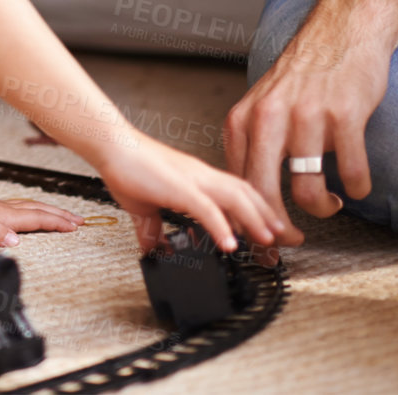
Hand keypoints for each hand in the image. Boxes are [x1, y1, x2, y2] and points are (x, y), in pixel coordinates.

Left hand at [0, 188, 80, 246]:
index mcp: (4, 215)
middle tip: (80, 220)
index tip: (75, 226)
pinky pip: (23, 209)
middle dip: (61, 215)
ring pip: (32, 207)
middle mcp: (5, 210)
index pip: (37, 218)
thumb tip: (15, 240)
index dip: (57, 222)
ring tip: (65, 216)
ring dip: (50, 211)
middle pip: (39, 210)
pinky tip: (34, 214)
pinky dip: (35, 211)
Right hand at [94, 138, 285, 252]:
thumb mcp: (144, 207)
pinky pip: (205, 207)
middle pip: (246, 193)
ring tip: (269, 241)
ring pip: (235, 197)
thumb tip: (155, 250)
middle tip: (286, 240)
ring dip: (255, 220)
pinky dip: (221, 226)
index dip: (259, 212)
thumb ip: (154, 229)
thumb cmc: (127, 167)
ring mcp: (192, 179)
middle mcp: (201, 175)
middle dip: (269, 216)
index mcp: (198, 178)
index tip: (272, 233)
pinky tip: (229, 243)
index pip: (238, 193)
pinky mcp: (178, 187)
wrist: (111, 146)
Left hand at [225, 29, 388, 238]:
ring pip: (308, 191)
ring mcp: (307, 117)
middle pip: (263, 193)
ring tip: (330, 204)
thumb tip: (247, 195)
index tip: (262, 237)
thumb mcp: (261, 106)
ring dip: (323, 208)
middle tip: (292, 240)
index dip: (249, 218)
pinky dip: (357, 187)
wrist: (341, 33)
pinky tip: (356, 184)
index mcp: (244, 119)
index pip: (237, 182)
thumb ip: (253, 145)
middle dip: (277, 229)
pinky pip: (352, 173)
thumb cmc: (303, 75)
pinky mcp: (345, 116)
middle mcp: (269, 118)